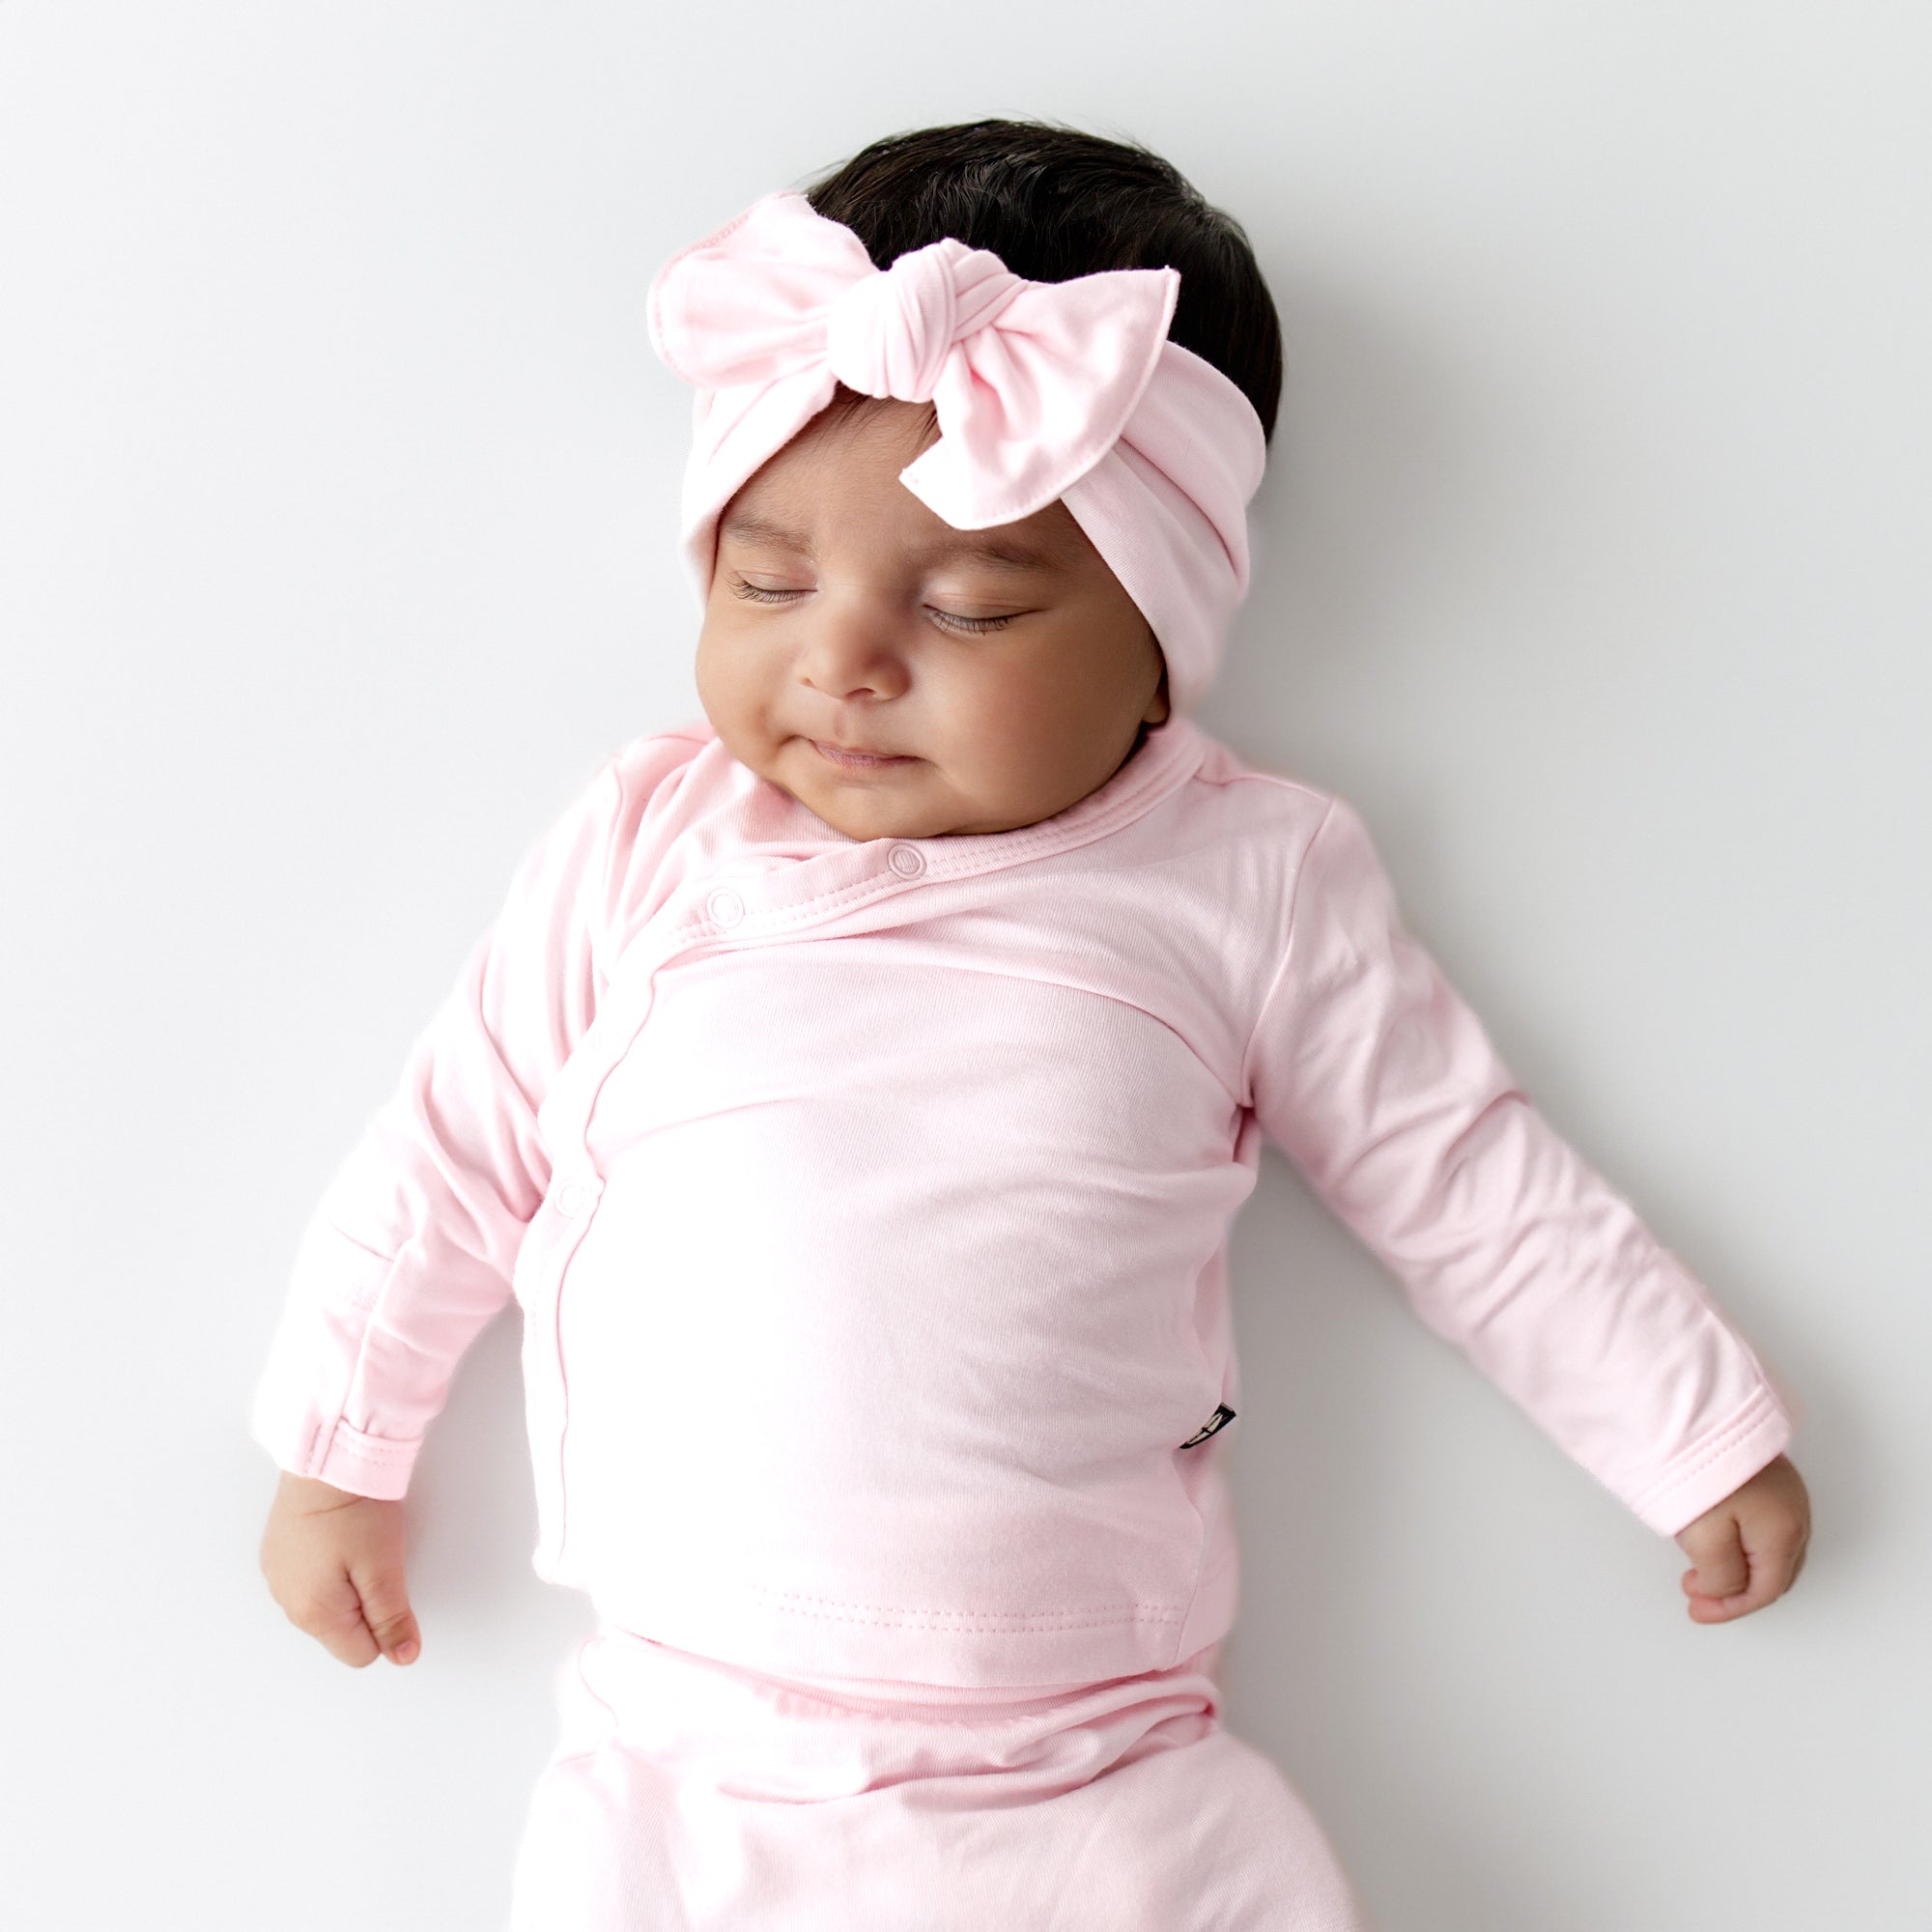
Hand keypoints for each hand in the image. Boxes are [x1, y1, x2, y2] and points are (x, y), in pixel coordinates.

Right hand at [258, 1470, 421, 1667]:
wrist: (325, 1459)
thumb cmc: (354, 1510)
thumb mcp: (385, 1568)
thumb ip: (392, 1619)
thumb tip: (403, 1656)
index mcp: (313, 1614)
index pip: (360, 1653)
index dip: (385, 1625)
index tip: (389, 1586)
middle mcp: (287, 1601)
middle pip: (341, 1629)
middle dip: (365, 1603)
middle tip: (373, 1561)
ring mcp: (277, 1575)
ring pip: (325, 1602)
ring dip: (345, 1583)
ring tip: (355, 1543)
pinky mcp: (277, 1551)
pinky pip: (309, 1576)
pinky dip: (326, 1564)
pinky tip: (337, 1535)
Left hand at [1674, 1452, 1809, 1623]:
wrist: (1694, 1410)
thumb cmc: (1701, 1465)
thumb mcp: (1705, 1537)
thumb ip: (1721, 1577)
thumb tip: (1724, 1590)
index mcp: (1784, 1532)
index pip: (1766, 1589)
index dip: (1731, 1607)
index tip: (1698, 1610)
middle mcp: (1795, 1512)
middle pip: (1773, 1572)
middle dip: (1735, 1590)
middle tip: (1698, 1595)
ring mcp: (1785, 1492)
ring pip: (1769, 1550)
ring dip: (1738, 1568)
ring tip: (1701, 1570)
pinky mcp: (1768, 1475)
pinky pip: (1763, 1525)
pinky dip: (1742, 1544)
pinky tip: (1717, 1541)